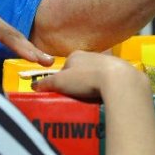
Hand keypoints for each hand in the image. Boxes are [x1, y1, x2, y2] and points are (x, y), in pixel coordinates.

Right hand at [31, 50, 145, 100]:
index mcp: (76, 55)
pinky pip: (110, 80)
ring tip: (91, 99)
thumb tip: (34, 86)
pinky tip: (105, 96)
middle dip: (79, 83)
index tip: (63, 93)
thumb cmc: (85, 78)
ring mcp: (108, 61)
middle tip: (77, 97)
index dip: (62, 81)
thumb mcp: (60, 82)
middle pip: (81, 71)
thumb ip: (46, 83)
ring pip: (97, 74)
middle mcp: (93, 55)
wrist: (118, 79)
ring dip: (94, 85)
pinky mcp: (121, 71)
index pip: (65, 68)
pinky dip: (107, 87)